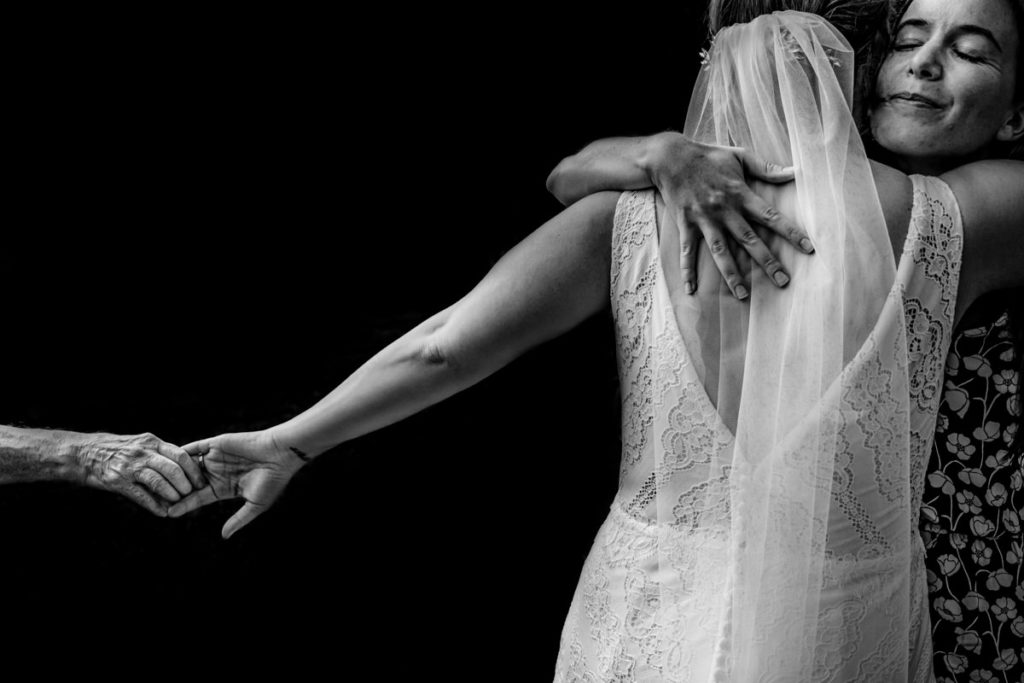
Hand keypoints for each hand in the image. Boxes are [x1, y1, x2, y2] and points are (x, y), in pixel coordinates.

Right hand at [77, 431, 204, 516]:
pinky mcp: (118, 481)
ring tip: (177, 503)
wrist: (83, 453)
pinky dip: (154, 506)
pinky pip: (141, 496)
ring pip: (159, 482)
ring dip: (172, 496)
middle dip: (185, 485)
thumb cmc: (117, 450)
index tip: (201, 482)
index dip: (194, 471)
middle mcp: (142, 453)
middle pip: (173, 469)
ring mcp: (129, 467)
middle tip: (190, 494)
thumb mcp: (140, 444)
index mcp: (151, 442)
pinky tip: (162, 512)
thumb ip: (160, 454)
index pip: (181, 455)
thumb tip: (184, 470)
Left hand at [167, 430, 305, 538]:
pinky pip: (195, 447)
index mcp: (223, 488)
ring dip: (174, 471)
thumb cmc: (272, 481)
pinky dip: (182, 452)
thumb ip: (238, 519)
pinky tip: (168, 457)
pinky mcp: (216, 443)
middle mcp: (216, 473)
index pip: (198, 498)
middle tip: (155, 495)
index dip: (184, 505)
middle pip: (188, 482)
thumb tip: (224, 536)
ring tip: (158, 478)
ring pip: (188, 465)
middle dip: (173, 489)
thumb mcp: (255, 505)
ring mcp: (215, 457)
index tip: (168, 513)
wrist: (280, 454)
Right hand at [646, 132, 812, 298]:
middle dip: (767, 262)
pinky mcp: (686, 224)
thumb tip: (797, 171)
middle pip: (749, 240)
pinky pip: (687, 251)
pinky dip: (687, 271)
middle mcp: (724, 210)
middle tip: (783, 282)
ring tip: (743, 295)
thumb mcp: (740, 156)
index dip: (790, 232)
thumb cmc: (709, 156)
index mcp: (740, 194)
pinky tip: (690, 290)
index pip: (771, 217)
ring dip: (731, 274)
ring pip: (721, 251)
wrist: (671, 157)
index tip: (808, 248)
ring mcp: (704, 219)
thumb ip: (768, 168)